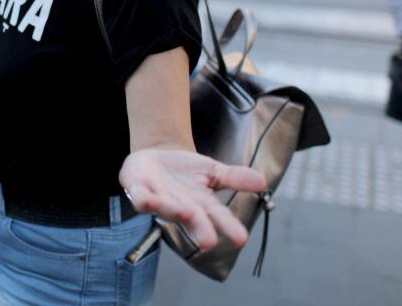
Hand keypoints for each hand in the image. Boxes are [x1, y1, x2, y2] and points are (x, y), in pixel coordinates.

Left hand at [120, 148, 267, 250]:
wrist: (154, 158)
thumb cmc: (185, 171)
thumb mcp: (213, 171)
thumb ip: (235, 178)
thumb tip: (263, 181)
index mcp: (201, 204)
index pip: (218, 217)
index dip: (229, 228)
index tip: (241, 239)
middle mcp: (181, 207)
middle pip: (193, 221)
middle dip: (200, 231)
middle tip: (209, 242)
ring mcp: (159, 200)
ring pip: (166, 210)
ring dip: (174, 212)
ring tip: (186, 212)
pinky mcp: (139, 190)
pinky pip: (140, 198)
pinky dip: (144, 201)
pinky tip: (149, 201)